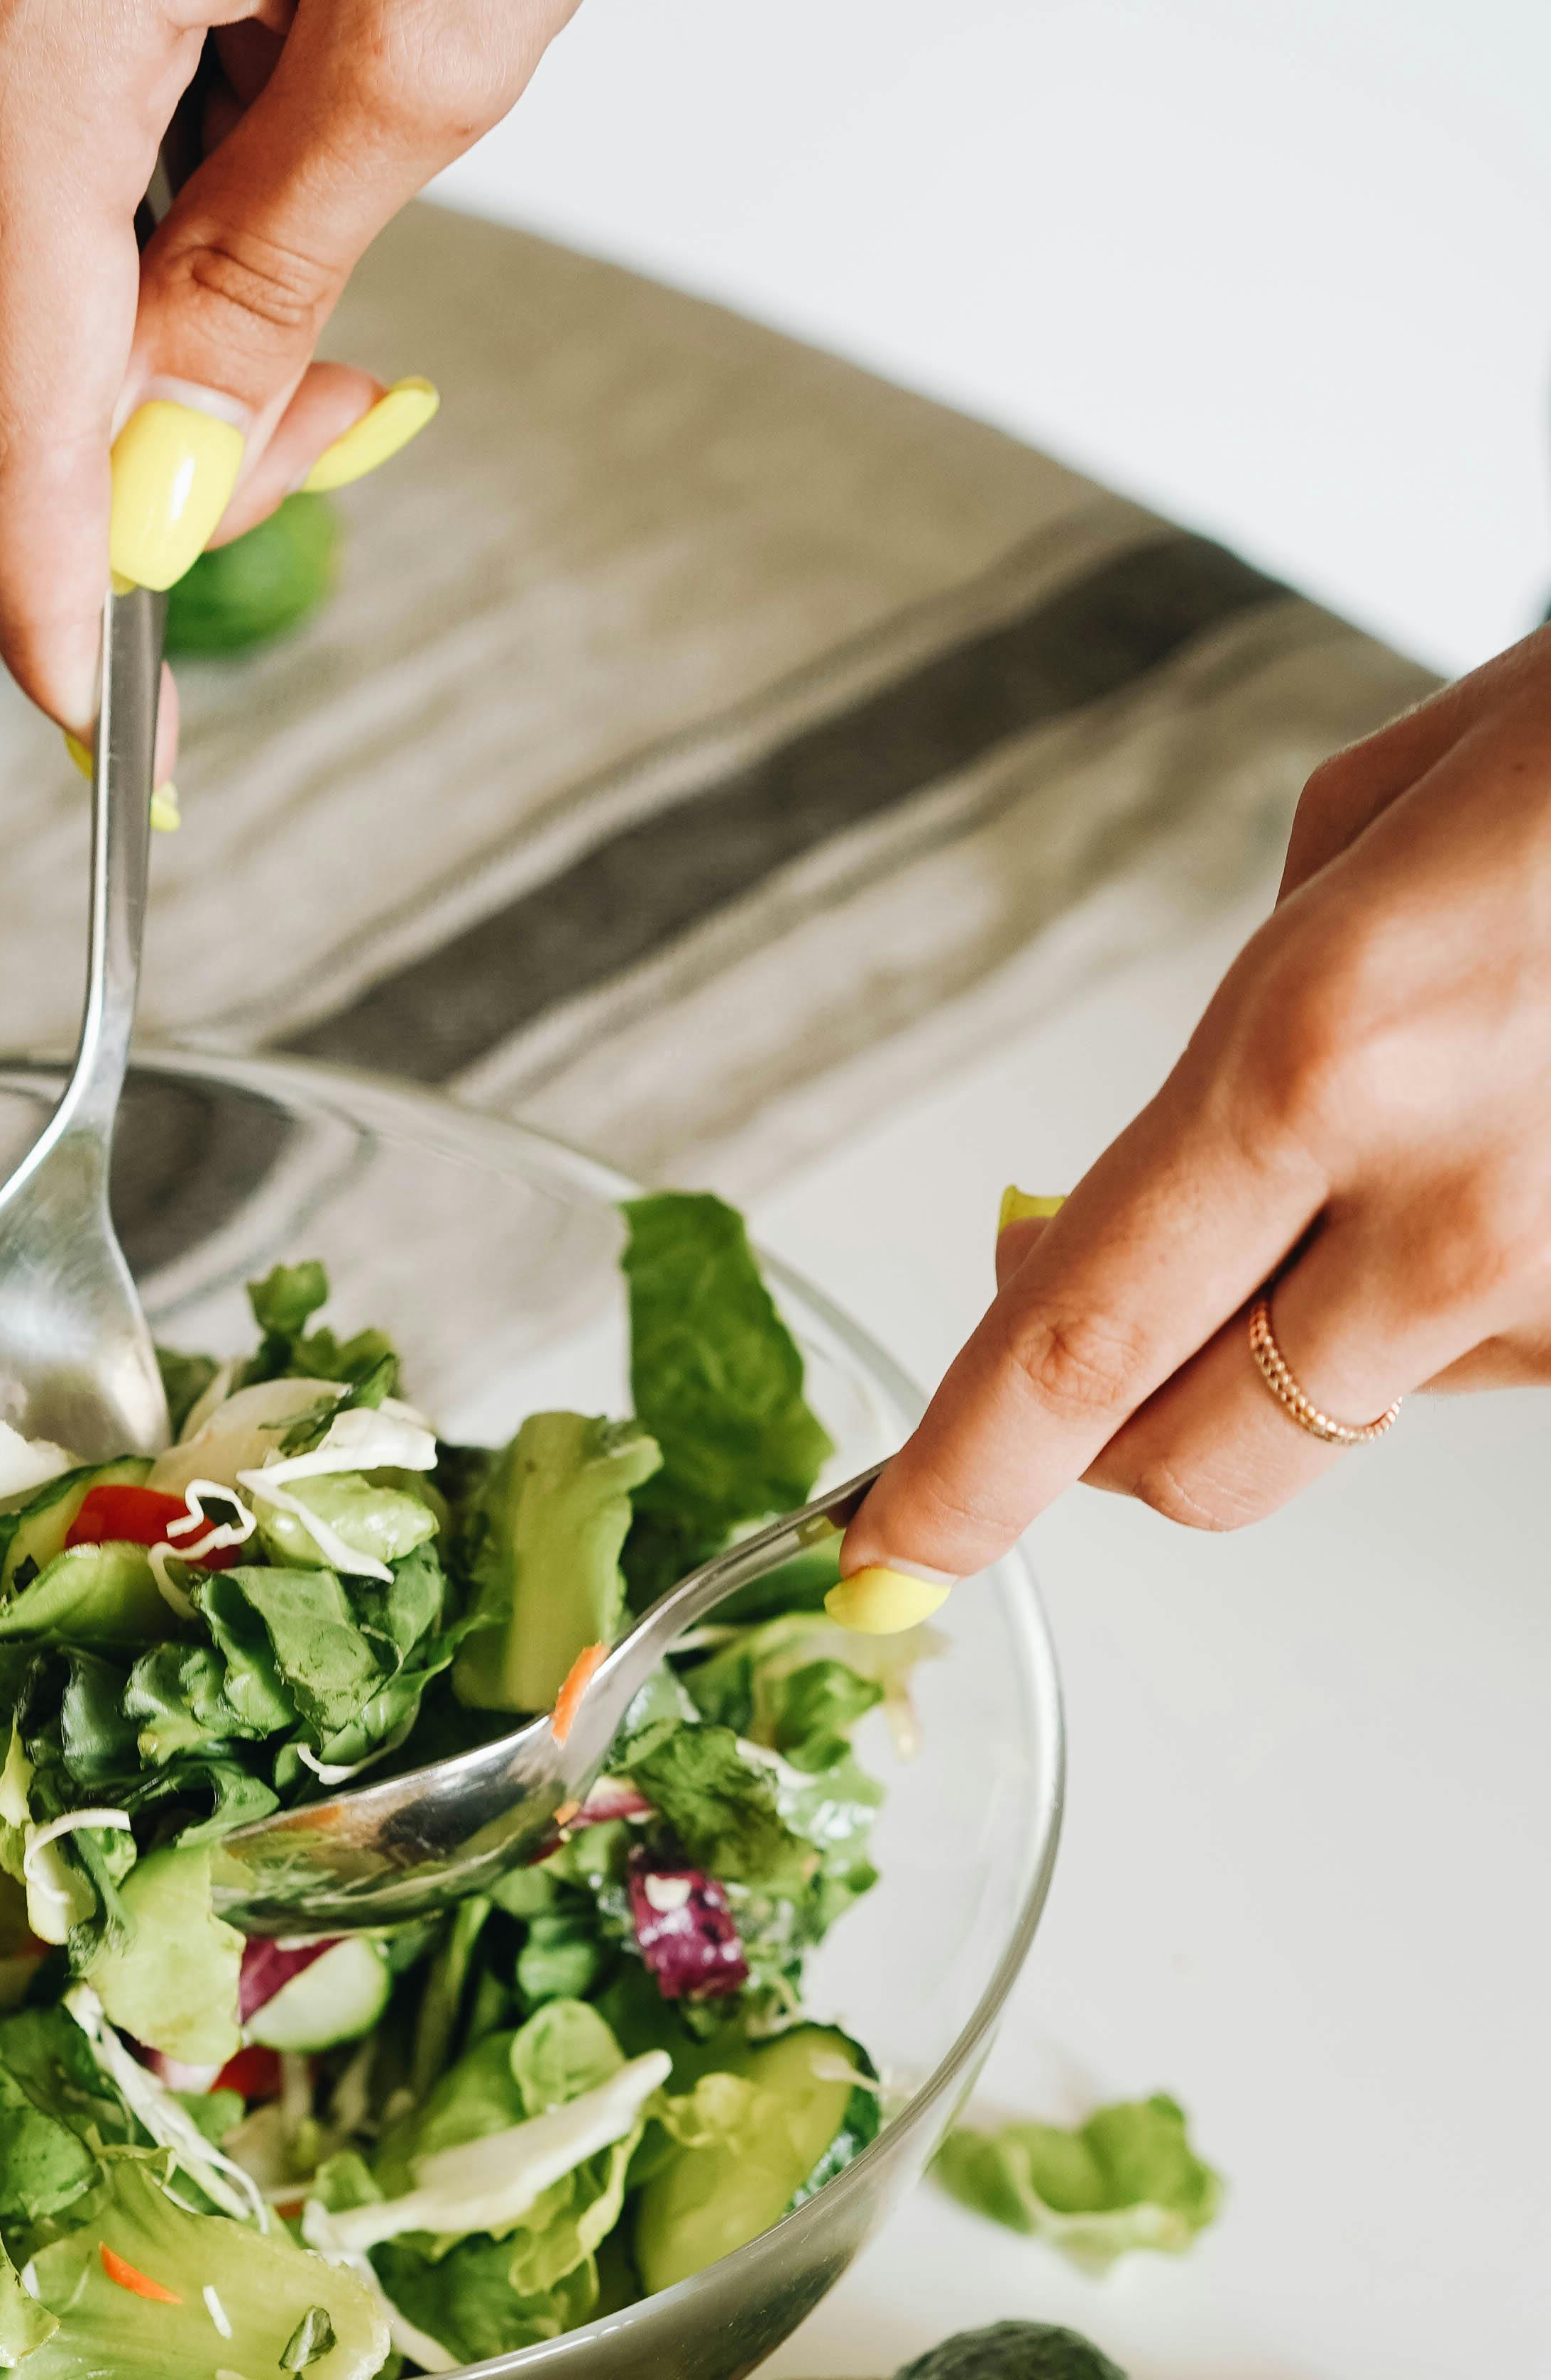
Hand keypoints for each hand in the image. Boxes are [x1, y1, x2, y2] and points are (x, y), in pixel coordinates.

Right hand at [0, 0, 669, 732]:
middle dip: (127, 466)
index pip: (9, 402)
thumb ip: (265, 290)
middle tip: (321, 446)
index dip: (55, 591)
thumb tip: (162, 489)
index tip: (101, 739)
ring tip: (325, 312)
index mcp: (25, 15)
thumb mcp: (431, 48)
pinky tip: (270, 187)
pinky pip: (17, 168)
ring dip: (137, 357)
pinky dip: (129, 245)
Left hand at [839, 626, 1550, 1612]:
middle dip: (1110, 1443)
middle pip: (1198, 1456)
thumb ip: (1232, 1039)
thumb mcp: (1373, 828)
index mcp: (1315, 1054)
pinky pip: (1491, 1364)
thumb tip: (1119, 1202)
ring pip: (1352, 1415)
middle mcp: (1442, 1203)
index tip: (891, 1551)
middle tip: (1091, 1360)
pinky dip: (1453, 1298)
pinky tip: (1513, 1152)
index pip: (1081, 1345)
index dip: (966, 1477)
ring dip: (1309, 1340)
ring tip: (1401, 1150)